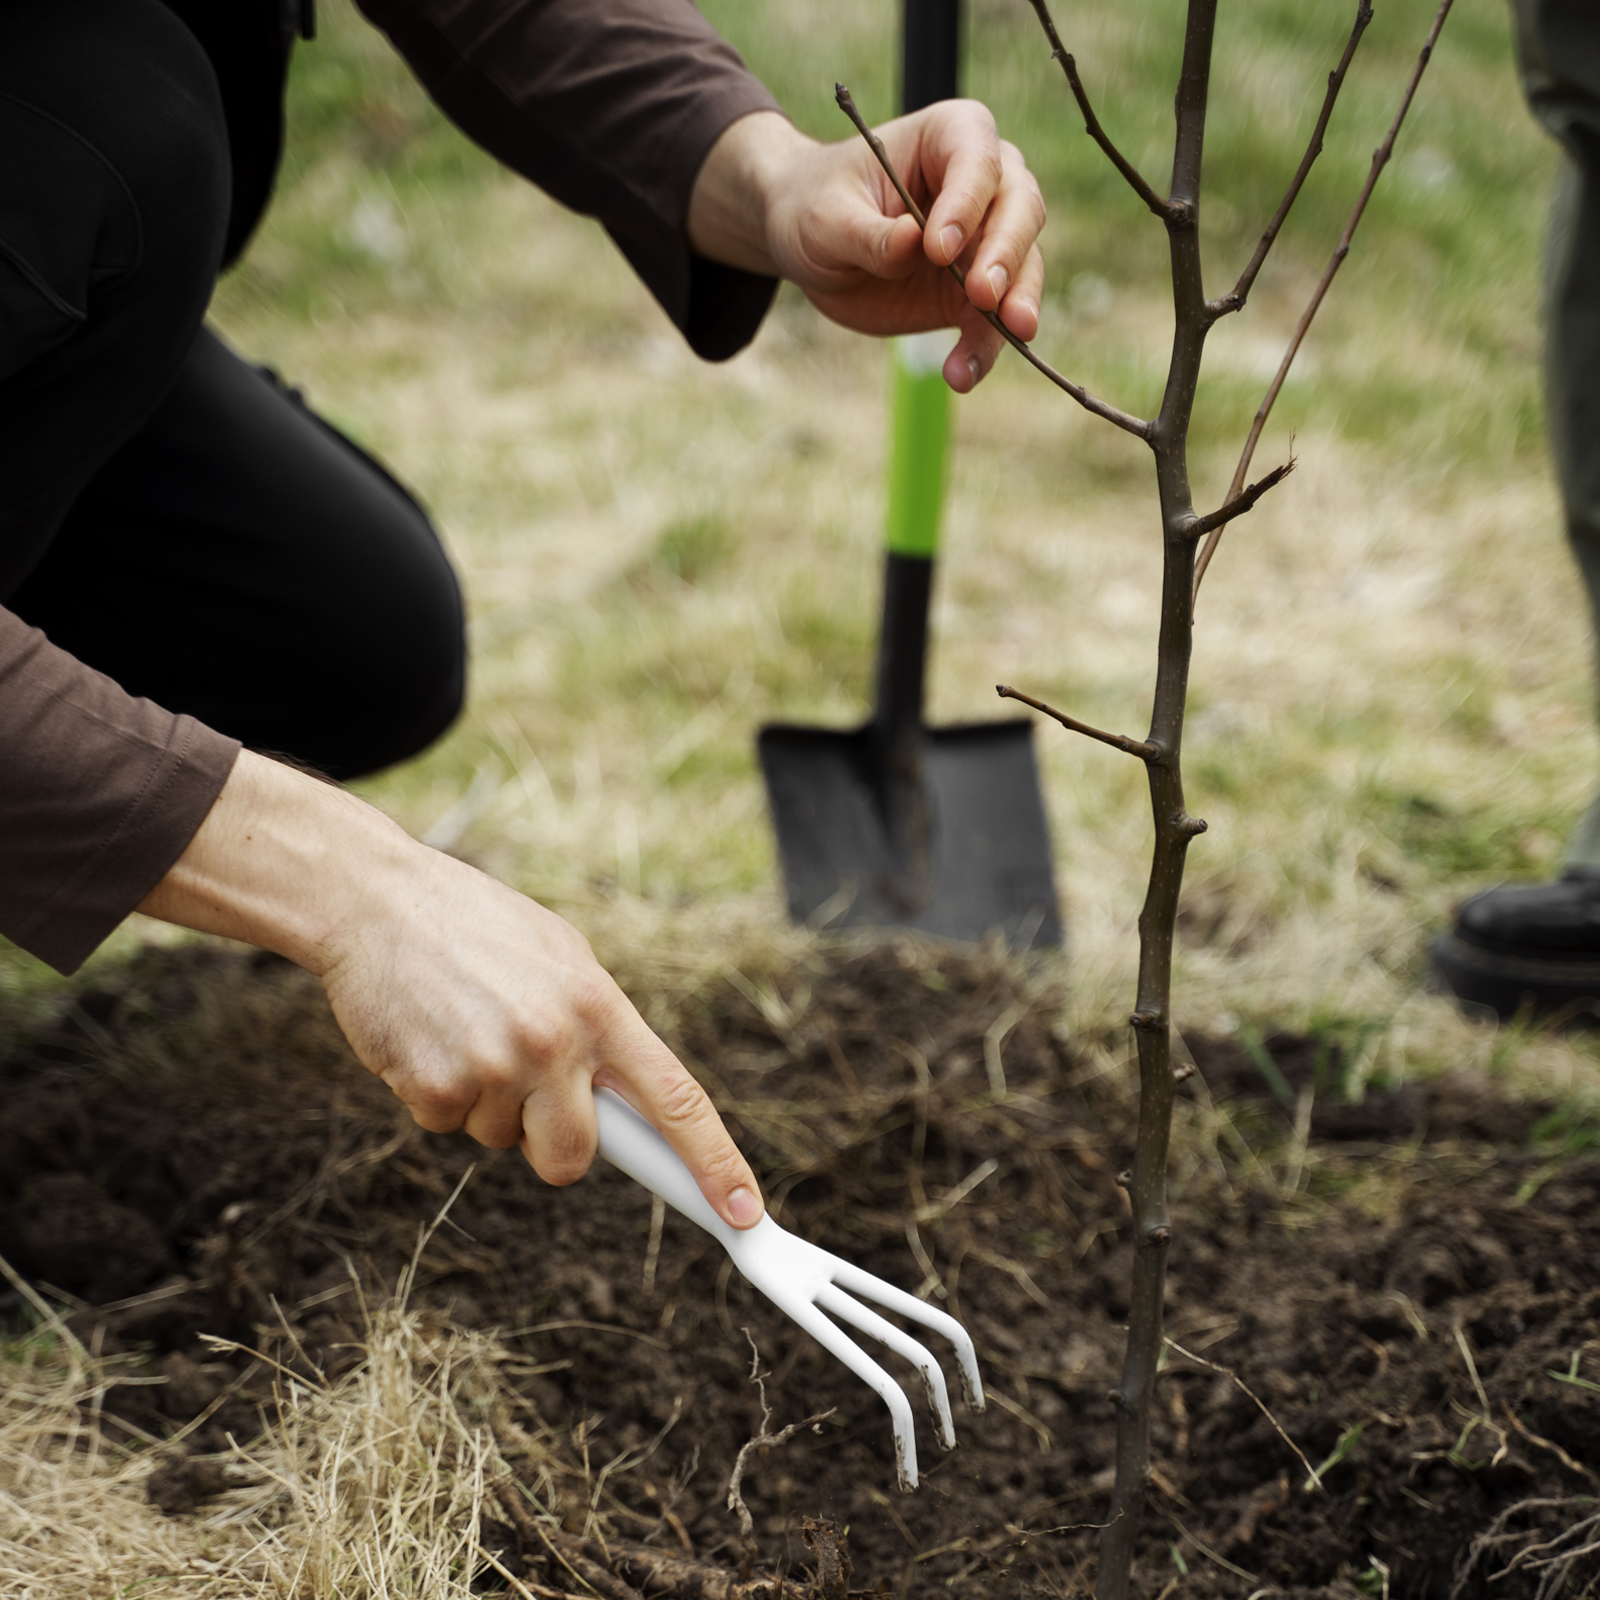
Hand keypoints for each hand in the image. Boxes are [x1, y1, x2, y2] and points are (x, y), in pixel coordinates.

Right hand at [137, 751, 763, 1227]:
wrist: (376, 900)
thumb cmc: (475, 926)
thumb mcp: (560, 956)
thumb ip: (597, 1027)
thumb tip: (625, 1102)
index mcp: (598, 1006)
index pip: (675, 1099)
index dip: (714, 1162)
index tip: (743, 1211)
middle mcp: (554, 1041)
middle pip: (574, 1158)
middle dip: (555, 1144)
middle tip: (527, 1089)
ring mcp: (492, 1067)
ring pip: (503, 1141)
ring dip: (487, 1103)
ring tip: (467, 1029)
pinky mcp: (432, 1087)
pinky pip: (448, 1126)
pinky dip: (438, 1095)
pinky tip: (430, 1036)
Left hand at [688, 104, 1045, 392]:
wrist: (807, 244)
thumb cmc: (815, 207)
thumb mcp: (826, 218)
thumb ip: (870, 234)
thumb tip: (912, 243)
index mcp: (948, 137)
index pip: (977, 159)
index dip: (967, 201)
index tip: (939, 248)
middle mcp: (982, 183)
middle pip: (1020, 209)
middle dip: (1007, 255)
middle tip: (985, 296)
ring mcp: (983, 240)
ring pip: (1022, 267)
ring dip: (1017, 305)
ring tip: (1010, 335)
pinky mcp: (972, 295)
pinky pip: (992, 324)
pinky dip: (984, 350)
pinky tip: (962, 375)